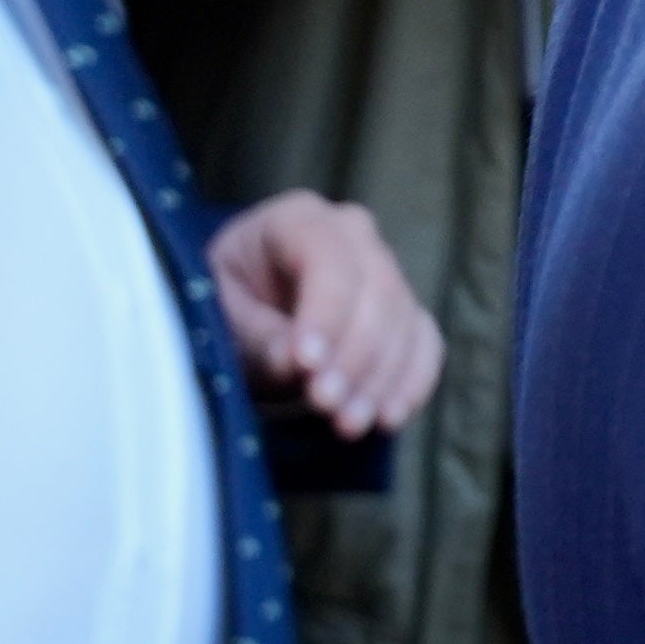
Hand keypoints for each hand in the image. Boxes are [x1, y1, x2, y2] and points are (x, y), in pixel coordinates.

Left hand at [209, 191, 443, 435]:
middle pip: (376, 289)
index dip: (324, 313)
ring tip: (348, 423)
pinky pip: (424, 342)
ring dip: (380, 379)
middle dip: (354, 354)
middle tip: (325, 403)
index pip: (327, 258)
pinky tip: (389, 417)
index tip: (307, 365)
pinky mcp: (403, 310)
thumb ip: (256, 335)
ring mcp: (384, 270)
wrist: (245, 312)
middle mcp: (351, 235)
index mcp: (297, 219)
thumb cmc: (225, 304)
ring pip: (402, 320)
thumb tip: (294, 362)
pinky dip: (412, 381)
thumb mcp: (220, 316)